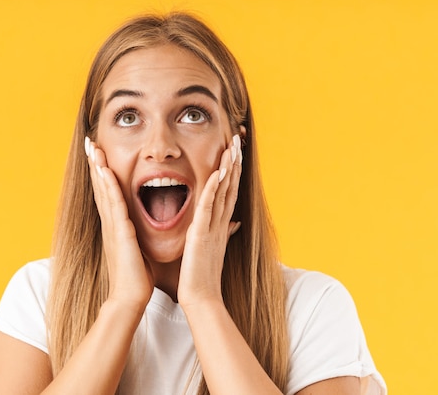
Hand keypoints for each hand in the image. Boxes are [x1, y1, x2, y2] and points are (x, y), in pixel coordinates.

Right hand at [85, 137, 153, 312]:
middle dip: (95, 163)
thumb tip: (145, 228)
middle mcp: (111, 222)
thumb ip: (138, 235)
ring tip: (93, 147)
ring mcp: (113, 226)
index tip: (100, 154)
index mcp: (117, 225)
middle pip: (101, 187)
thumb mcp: (139, 249)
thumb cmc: (137, 276)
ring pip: (103, 190)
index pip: (108, 193)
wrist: (130, 297)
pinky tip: (105, 170)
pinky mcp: (119, 232)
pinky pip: (113, 204)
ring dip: (98, 167)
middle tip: (90, 142)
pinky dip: (108, 185)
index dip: (103, 173)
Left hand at [177, 135, 241, 307]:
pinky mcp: (202, 234)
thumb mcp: (213, 248)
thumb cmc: (203, 275)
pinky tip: (217, 172)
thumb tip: (235, 222)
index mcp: (220, 224)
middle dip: (234, 162)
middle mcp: (221, 222)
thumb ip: (223, 232)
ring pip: (223, 192)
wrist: (200, 298)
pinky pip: (209, 207)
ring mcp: (213, 227)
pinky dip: (214, 189)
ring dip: (228, 168)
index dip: (233, 170)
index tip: (234, 150)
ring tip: (232, 146)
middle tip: (237, 138)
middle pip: (231, 186)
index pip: (229, 191)